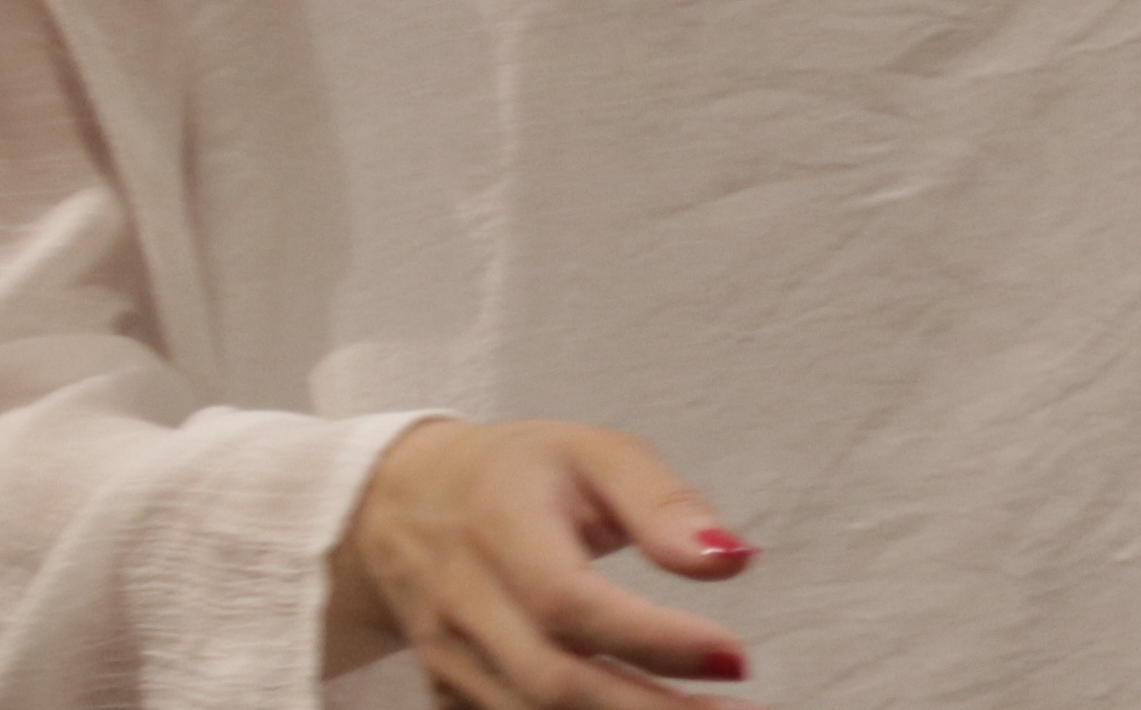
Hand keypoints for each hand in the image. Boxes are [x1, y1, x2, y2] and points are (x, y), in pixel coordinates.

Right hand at [330, 416, 753, 704]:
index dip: (653, 640)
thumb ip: (664, 503)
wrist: (404, 505)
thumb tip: (733, 560)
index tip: (736, 658)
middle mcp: (464, 602)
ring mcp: (447, 657)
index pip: (572, 603)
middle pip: (554, 682)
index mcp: (501, 527)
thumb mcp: (595, 453)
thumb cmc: (521, 473)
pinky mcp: (446, 692)